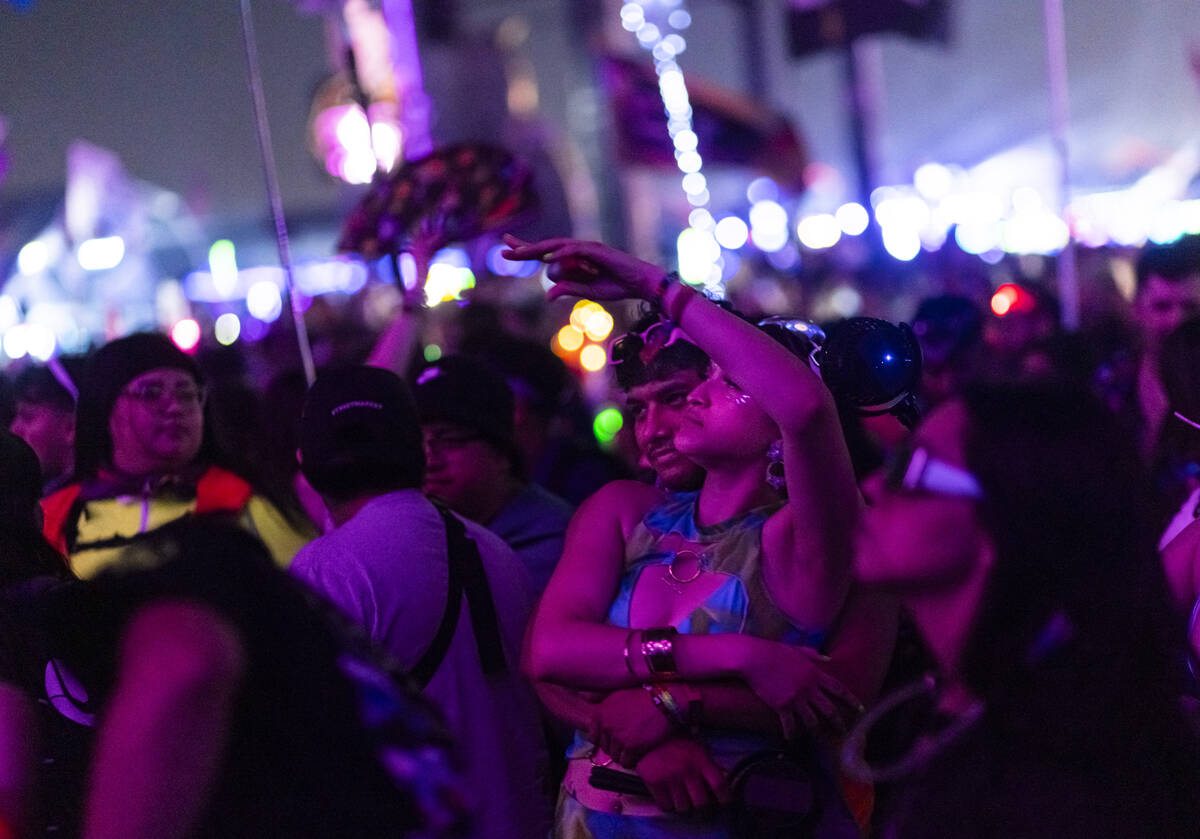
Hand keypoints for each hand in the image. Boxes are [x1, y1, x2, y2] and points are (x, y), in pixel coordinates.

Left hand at [501, 236, 668, 302]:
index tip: (507, 250)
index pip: (545, 254)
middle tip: (503, 249)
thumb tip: (547, 295)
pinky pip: (574, 250)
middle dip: (524, 248)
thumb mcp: (586, 292)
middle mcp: (576, 251)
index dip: (526, 251)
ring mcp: (586, 248)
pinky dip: (561, 253)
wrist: (638, 283)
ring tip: (520, 252)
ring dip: (538, 250)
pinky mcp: (596, 250)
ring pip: (556, 247)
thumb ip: (567, 290)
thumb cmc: (615, 286)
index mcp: (572, 261)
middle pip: (545, 246)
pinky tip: (548, 257)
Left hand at [588, 687, 673, 768]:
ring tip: (636, 743)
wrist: (664, 701)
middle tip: (629, 738)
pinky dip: (634, 760)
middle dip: (616, 746)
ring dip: (625, 754)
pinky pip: (627, 762)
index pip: (593, 737)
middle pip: (606, 748)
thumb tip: (584, 696)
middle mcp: (606, 727)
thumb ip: (598, 697)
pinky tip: (641, 750)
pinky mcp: (631, 748)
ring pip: (616, 757)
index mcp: (600, 714)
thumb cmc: (642, 696)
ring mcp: (618, 738)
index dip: (605, 738)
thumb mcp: (616, 694)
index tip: (615, 736)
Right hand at [635, 738, 729, 813]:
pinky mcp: (654, 783)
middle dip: (702, 808)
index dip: (725, 798)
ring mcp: (670, 778)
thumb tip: (723, 778)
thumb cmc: (677, 740)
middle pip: (702, 804)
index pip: (720, 785)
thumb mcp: (697, 747)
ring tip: (683, 800)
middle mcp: (688, 771)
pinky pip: (665, 805)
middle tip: (700, 806)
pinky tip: (668, 797)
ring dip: (684, 807)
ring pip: (683, 808)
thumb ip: (709, 763)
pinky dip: (668, 805)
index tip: (724, 803)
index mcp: (701, 760)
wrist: (648, 733)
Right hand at [742, 643, 861, 736]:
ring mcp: (796, 698)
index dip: (851, 700)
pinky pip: (790, 724)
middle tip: (843, 731)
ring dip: (815, 729)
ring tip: (816, 735)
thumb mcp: (797, 650)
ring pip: (812, 720)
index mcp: (815, 674)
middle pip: (829, 709)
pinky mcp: (782, 706)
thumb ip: (815, 655)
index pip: (839, 689)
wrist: (754, 658)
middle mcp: (809, 688)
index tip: (860, 709)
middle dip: (838, 722)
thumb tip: (829, 659)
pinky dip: (791, 733)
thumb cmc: (774, 651)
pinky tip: (790, 739)